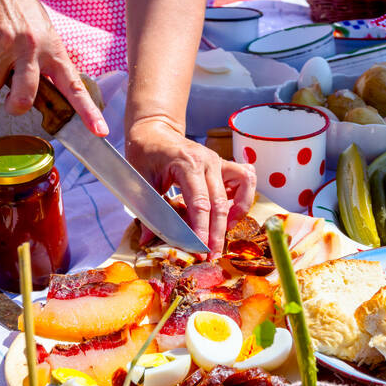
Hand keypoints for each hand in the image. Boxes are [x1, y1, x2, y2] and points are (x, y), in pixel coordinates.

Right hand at [0, 0, 106, 135]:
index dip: (88, 112)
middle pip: (25, 97)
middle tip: (12, 104)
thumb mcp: (44, 33)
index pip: (75, 87)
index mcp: (54, 50)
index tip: (100, 131)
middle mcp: (33, 49)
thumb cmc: (18, 9)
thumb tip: (45, 93)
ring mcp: (6, 45)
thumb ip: (46, 61)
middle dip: (15, 106)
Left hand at [126, 119, 256, 257]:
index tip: (200, 249)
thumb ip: (148, 209)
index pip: (199, 202)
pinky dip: (243, 197)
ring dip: (237, 213)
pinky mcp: (224, 165)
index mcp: (186, 163)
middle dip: (217, 233)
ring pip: (242, 188)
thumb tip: (148, 239)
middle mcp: (208, 161)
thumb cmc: (145, 153)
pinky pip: (246, 180)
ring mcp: (219, 161)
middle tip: (211, 255)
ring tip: (224, 231)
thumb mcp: (140, 180)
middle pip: (221, 202)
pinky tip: (231, 212)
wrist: (155, 130)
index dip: (201, 229)